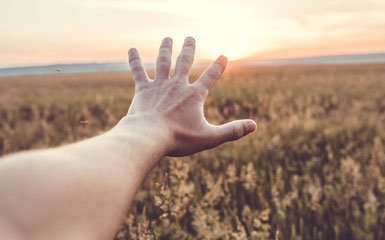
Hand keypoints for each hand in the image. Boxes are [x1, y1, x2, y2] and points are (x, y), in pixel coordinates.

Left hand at [118, 37, 255, 156]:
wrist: (148, 137)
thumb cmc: (178, 139)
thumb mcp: (209, 137)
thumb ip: (232, 131)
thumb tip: (254, 126)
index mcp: (194, 95)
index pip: (210, 76)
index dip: (218, 66)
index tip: (223, 56)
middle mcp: (177, 85)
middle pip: (185, 62)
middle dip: (189, 49)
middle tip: (190, 37)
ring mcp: (159, 86)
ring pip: (163, 62)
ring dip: (166, 49)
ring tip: (167, 38)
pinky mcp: (143, 90)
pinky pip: (138, 71)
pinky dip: (135, 60)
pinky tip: (132, 50)